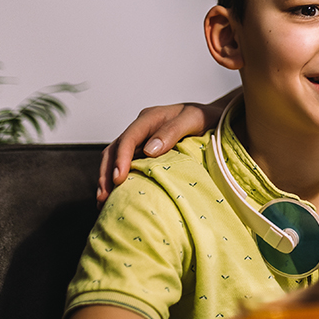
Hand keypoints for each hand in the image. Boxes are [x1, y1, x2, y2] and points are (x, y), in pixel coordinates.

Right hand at [97, 101, 223, 203]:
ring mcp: (141, 139)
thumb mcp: (194, 119)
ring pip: (115, 158)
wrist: (214, 117)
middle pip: (114, 149)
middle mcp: (141, 128)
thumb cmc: (206, 117)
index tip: (118, 179)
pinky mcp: (144, 150)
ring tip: (104, 201)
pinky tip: (117, 196)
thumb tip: (149, 150)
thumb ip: (173, 131)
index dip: (120, 159)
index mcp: (151, 118)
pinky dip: (117, 178)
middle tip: (104, 197)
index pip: (128, 138)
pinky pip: (126, 164)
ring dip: (107, 178)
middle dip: (106, 173)